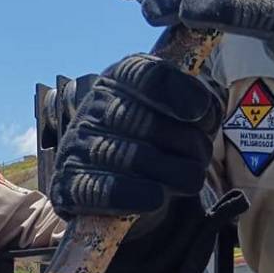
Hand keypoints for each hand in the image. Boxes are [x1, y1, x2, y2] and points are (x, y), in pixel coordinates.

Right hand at [49, 54, 220, 219]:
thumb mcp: (175, 111)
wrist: (113, 184)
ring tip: (188, 178)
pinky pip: (111, 191)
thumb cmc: (152, 140)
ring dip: (176, 173)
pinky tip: (156, 197)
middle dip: (187, 143)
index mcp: (118, 80)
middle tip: (201, 155)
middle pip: (147, 120)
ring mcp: (78, 147)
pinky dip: (141, 195)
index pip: (147, 75)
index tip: (201, 113)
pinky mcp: (70, 187)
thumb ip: (196, 101)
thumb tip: (203, 110)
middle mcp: (93, 109)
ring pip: (136, 157)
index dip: (179, 92)